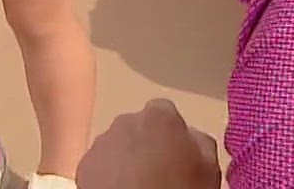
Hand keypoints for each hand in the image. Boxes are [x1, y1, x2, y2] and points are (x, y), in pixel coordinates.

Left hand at [78, 100, 221, 188]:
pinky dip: (109, 174)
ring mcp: (102, 142)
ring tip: (139, 183)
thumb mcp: (209, 168)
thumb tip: (191, 137)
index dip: (171, 133)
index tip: (176, 153)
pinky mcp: (85, 165)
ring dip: (127, 158)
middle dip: (147, 143)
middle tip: (158, 171)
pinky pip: (101, 164)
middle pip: (139, 127)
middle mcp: (126, 121)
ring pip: (118, 144)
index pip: (165, 112)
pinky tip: (121, 188)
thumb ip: (201, 142)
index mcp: (160, 116)